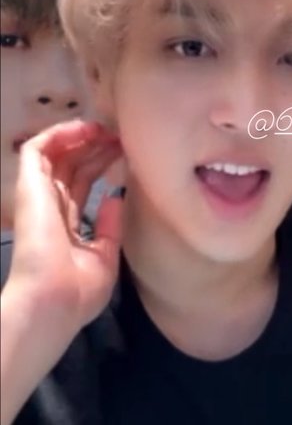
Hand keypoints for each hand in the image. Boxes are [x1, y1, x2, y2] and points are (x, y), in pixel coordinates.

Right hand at [6, 119, 124, 331]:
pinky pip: (38, 150)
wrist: (53, 301)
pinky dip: (58, 134)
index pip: (84, 185)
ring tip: (106, 129)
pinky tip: (85, 128)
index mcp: (66, 226)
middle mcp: (52, 207)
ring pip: (57, 155)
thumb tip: (116, 197)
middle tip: (120, 137)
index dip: (101, 165)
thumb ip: (110, 227)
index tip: (123, 152)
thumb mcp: (105, 257)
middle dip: (96, 149)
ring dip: (80, 137)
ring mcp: (39, 195)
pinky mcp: (30, 186)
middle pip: (73, 167)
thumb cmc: (79, 290)